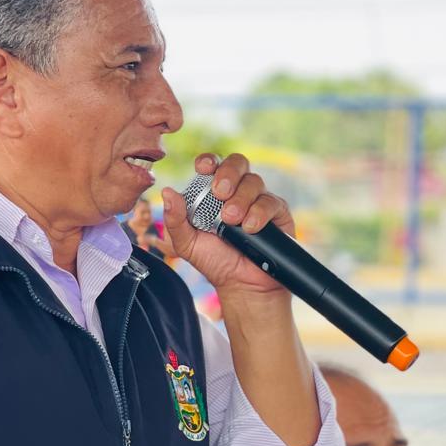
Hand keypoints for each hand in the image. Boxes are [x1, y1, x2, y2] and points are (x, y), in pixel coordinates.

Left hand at [161, 153, 294, 297]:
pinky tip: (249, 228)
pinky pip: (270, 201)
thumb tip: (168, 192)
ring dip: (240, 199)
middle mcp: (237, 191)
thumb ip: (176, 220)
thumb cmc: (215, 262)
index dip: (209, 161)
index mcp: (214, 193)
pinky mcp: (277, 213)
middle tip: (220, 193)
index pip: (213, 165)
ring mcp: (258, 200)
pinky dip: (258, 213)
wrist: (242, 285)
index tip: (203, 168)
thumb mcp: (188, 244)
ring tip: (231, 220)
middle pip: (238, 163)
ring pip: (254, 181)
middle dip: (228, 173)